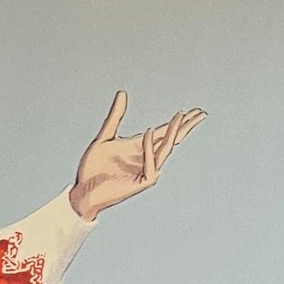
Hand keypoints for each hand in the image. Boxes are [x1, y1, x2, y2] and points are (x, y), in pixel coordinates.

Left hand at [69, 91, 204, 219]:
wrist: (83, 190)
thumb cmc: (92, 167)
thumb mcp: (104, 137)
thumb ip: (115, 116)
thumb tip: (122, 93)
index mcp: (140, 146)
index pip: (165, 132)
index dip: (179, 122)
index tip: (193, 111)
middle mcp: (146, 158)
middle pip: (172, 139)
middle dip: (186, 126)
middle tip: (200, 113)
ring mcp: (145, 170)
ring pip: (165, 149)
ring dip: (172, 132)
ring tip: (180, 116)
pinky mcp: (142, 181)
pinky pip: (150, 163)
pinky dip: (149, 148)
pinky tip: (149, 132)